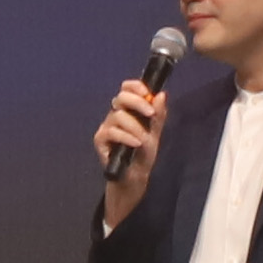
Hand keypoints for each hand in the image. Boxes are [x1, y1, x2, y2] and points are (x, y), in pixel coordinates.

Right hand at [94, 78, 166, 219]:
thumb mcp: (155, 132)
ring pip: (118, 115)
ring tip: (143, 139)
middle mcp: (116, 114)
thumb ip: (159, 114)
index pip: (127, 88)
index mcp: (129, 109)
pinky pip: (112, 132)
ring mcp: (106, 126)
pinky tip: (136, 144)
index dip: (136, 86)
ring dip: (134, 126)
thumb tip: (161, 94)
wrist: (135, 175)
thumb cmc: (143, 153)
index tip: (148, 93)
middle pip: (121, 97)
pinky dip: (126, 137)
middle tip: (150, 113)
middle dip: (137, 102)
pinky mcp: (100, 139)